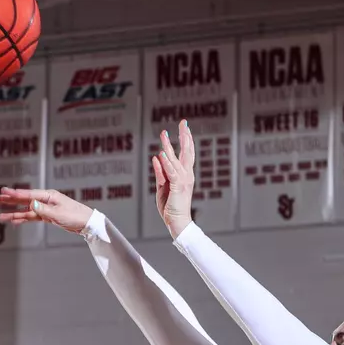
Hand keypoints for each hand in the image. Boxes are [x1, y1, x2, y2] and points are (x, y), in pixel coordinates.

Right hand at [0, 187, 92, 235]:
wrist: (87, 223)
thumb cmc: (76, 215)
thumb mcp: (59, 213)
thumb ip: (43, 209)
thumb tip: (31, 204)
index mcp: (48, 196)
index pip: (28, 195)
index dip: (15, 194)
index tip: (3, 191)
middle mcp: (45, 200)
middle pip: (24, 201)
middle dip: (10, 201)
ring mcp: (45, 208)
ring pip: (26, 211)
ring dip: (14, 213)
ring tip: (1, 216)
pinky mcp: (47, 216)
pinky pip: (32, 217)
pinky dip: (23, 219)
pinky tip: (14, 221)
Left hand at [150, 120, 195, 238]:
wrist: (177, 222)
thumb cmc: (170, 206)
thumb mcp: (162, 186)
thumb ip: (160, 172)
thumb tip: (156, 157)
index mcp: (184, 175)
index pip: (186, 154)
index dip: (186, 139)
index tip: (184, 127)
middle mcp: (186, 175)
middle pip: (187, 152)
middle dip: (185, 136)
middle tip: (183, 122)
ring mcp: (183, 180)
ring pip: (176, 159)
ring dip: (169, 146)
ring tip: (163, 134)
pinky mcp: (178, 187)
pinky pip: (171, 173)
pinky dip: (166, 163)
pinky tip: (161, 154)